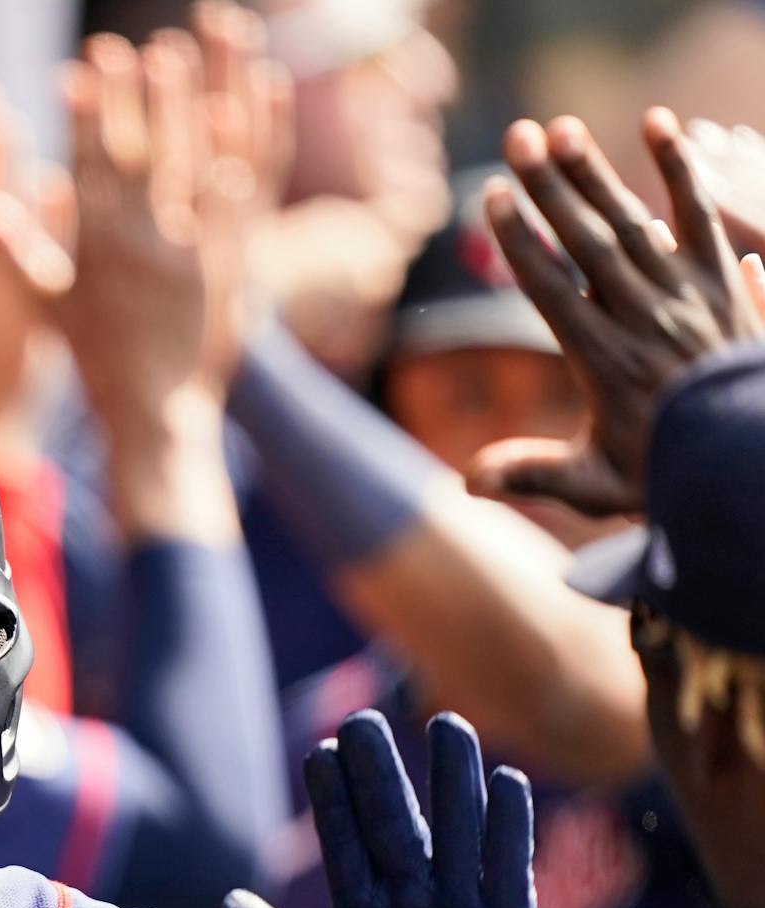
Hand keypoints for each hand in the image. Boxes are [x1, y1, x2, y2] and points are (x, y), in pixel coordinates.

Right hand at [0, 26, 262, 438]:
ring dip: (208, 94)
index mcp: (94, 247)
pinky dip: (258, 136)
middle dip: (145, 94)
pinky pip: (249, 185)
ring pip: (202, 156)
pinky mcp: (234, 256)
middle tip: (148, 45)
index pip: (90, 163)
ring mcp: (192, 248)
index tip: (88, 66)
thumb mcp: (43, 307)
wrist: (153, 408)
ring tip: (211, 47)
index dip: (91, 111)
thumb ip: (11, 253)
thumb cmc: (93, 355)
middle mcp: (142, 243)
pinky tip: (263, 93)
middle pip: (146, 150)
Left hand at [224, 710, 544, 907]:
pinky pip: (512, 868)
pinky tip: (508, 780)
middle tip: (366, 719)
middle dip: (383, 774)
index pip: (345, 845)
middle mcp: (412, 901)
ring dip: (453, 780)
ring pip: (457, 830)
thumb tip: (228, 902)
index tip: (320, 753)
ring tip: (445, 722)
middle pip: (398, 824)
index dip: (335, 801)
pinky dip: (512, 827)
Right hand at [474, 109, 764, 516]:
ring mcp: (687, 294)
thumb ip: (536, 476)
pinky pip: (700, 215)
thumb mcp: (599, 486)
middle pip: (588, 243)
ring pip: (633, 222)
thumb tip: (468, 482)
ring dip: (595, 174)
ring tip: (561, 129)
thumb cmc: (671, 469)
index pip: (554, 290)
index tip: (492, 199)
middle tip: (518, 138)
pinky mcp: (719, 278)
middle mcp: (645, 318)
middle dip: (550, 188)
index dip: (521, 242)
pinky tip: (658, 123)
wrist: (750, 454)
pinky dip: (681, 168)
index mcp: (606, 362)